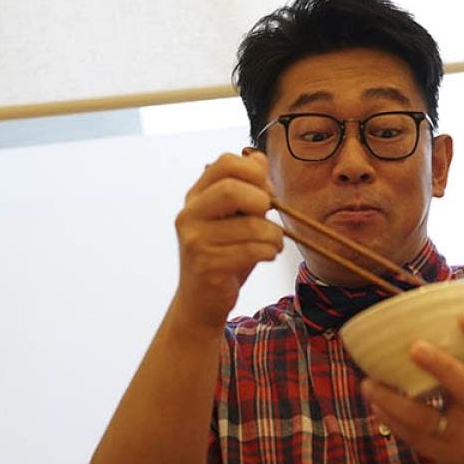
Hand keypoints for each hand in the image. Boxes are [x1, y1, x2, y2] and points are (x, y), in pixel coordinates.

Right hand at [172, 151, 283, 325]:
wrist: (201, 301)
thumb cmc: (224, 254)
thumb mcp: (234, 217)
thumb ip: (247, 188)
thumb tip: (261, 161)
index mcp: (196, 196)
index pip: (225, 162)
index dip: (254, 171)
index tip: (266, 189)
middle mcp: (189, 214)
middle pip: (231, 189)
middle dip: (261, 201)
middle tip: (268, 215)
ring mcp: (195, 241)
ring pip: (251, 225)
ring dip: (274, 235)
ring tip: (273, 243)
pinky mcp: (207, 266)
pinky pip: (253, 250)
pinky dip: (269, 252)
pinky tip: (266, 256)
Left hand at [361, 314, 463, 463]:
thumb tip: (440, 308)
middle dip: (442, 366)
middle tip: (415, 346)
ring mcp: (462, 433)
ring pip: (428, 419)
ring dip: (395, 401)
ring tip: (368, 384)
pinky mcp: (443, 452)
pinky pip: (413, 436)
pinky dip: (392, 420)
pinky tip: (375, 404)